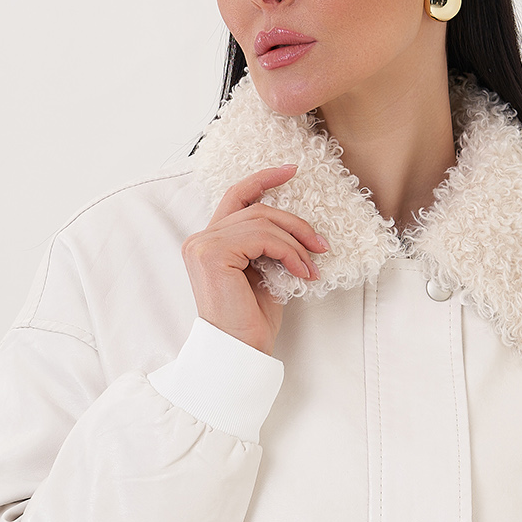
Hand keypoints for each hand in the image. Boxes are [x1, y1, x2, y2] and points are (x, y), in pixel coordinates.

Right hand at [180, 166, 326, 355]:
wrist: (240, 351)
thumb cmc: (251, 320)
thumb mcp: (265, 274)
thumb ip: (270, 247)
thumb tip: (301, 230)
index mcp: (210, 242)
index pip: (236, 197)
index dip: (263, 179)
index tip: (291, 170)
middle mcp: (200, 239)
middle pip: (256, 210)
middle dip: (295, 224)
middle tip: (321, 244)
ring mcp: (203, 245)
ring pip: (262, 222)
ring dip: (295, 242)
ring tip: (312, 265)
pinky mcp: (212, 254)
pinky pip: (262, 238)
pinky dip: (289, 252)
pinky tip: (302, 272)